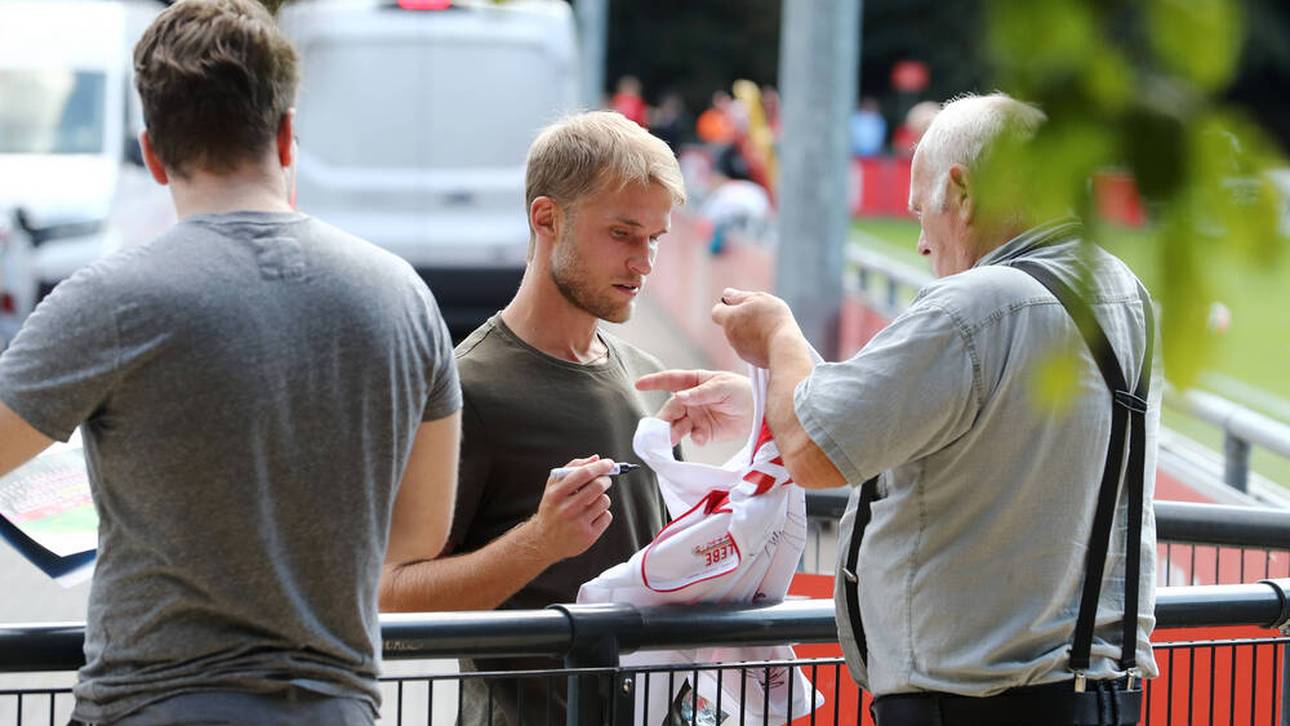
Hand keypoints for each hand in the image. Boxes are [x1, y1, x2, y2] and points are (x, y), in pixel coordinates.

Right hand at [525, 455, 614, 562]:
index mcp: (556, 494)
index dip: (600, 466)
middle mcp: (566, 509)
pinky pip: (607, 516)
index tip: (609, 463)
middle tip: (605, 480)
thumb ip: (572, 469)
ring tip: (592, 502)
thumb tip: (595, 458)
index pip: (583, 474)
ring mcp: (578, 524)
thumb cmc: (552, 509)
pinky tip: (592, 516)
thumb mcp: (553, 487)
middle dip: (605, 480)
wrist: (544, 541)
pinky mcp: (588, 536)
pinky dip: (603, 513)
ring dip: (603, 498)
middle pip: (597, 486)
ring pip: (604, 501)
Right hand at [636, 370, 752, 445]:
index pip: (670, 380)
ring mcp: (696, 417)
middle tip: (659, 429)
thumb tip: (679, 397)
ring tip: (671, 439)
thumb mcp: (722, 386)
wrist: (759, 411)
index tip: (639, 384)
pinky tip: (702, 437)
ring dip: (673, 432)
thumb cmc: (742, 390)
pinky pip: (694, 437)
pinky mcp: (704, 432)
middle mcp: (691, 400)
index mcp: (693, 383)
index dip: (654, 382)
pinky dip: (696, 438)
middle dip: (663, 419)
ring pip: (677, 425)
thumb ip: (700, 394)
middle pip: (671, 409)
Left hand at [711, 288, 799, 367]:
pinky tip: (770, 339)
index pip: (716, 312)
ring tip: (767, 328)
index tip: (740, 306)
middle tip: (760, 316)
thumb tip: (726, 294)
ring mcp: (739, 349)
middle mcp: (730, 336)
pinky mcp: (750, 359)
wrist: (785, 346)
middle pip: (730, 324)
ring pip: (740, 337)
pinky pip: (750, 348)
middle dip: (741, 319)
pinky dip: (756, 343)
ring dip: (749, 331)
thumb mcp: (758, 299)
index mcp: (729, 319)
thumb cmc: (772, 319)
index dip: (726, 307)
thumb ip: (739, 296)